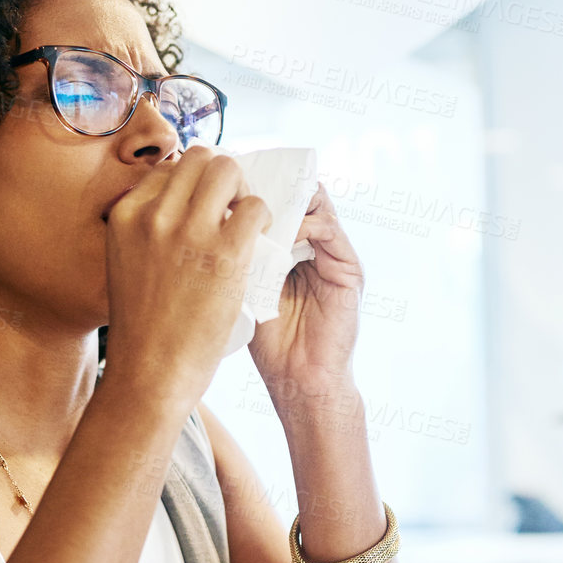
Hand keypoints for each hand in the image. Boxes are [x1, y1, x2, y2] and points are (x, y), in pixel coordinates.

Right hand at [103, 147, 271, 411]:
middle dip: (222, 177)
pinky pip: (256, 208)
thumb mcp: (126, 266)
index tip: (207, 208)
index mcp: (125, 215)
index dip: (194, 184)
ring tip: (246, 225)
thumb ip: (146, 232)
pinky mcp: (225, 253)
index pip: (169, 168)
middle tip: (232, 210)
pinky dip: (262, 219)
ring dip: (244, 192)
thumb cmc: (143, 331)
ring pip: (229, 170)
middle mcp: (153, 215)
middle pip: (201, 158)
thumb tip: (176, 207)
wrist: (149, 376)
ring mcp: (188, 231)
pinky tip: (258, 243)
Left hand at [247, 182, 365, 404]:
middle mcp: (317, 248)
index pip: (279, 201)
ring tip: (258, 201)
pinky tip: (277, 231)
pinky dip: (303, 224)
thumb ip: (241, 252)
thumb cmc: (267, 342)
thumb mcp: (246, 286)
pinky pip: (329, 231)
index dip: (255, 187)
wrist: (299, 381)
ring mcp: (336, 257)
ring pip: (317, 205)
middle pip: (300, 195)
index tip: (226, 180)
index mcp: (293, 250)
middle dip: (272, 185)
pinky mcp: (350, 270)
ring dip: (287, 199)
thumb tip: (212, 213)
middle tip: (243, 181)